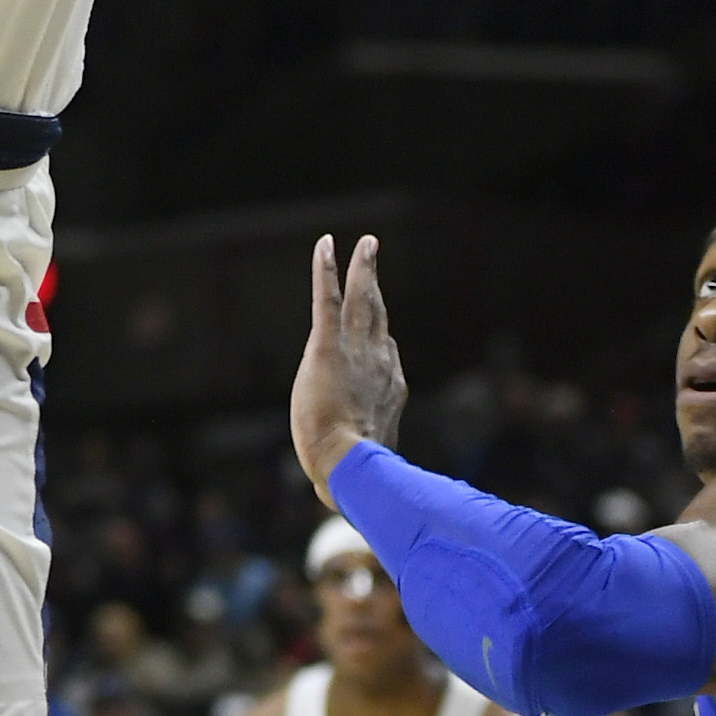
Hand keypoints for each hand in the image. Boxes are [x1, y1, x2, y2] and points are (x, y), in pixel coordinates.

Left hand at [290, 232, 407, 495]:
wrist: (348, 466)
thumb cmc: (355, 471)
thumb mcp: (372, 455)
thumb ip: (372, 447)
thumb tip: (367, 472)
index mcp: (390, 386)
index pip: (384, 349)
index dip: (378, 334)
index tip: (376, 325)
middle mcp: (379, 361)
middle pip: (379, 313)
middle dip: (376, 283)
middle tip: (374, 254)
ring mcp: (356, 351)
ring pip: (361, 299)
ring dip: (363, 268)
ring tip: (365, 243)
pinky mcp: (328, 346)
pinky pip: (327, 298)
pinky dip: (327, 270)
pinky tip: (326, 245)